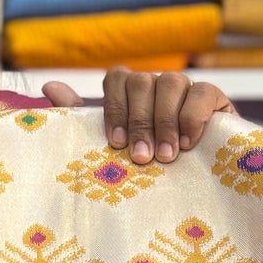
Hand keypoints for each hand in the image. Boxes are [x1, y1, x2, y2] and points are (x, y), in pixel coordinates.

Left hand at [43, 67, 233, 166]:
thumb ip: (79, 118)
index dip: (115, 109)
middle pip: (142, 81)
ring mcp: (186, 88)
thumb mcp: (111, 148)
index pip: (117, 79)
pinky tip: (189, 142)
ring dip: (165, 121)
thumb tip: (48, 87)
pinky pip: (203, 92)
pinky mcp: (214, 98)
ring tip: (167, 157)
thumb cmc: (146, 167)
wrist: (197, 183)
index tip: (116, 144)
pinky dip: (193, 116)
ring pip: (171, 82)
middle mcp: (156, 85)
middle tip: (142, 158)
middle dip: (139, 122)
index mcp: (130, 93)